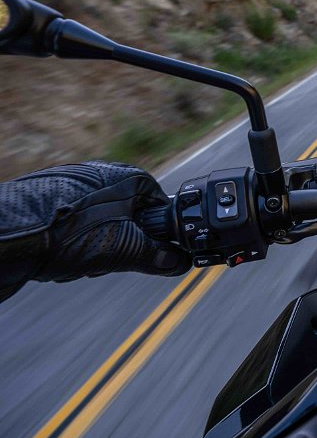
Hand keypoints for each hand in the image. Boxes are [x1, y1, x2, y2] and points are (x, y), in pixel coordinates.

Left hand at [0, 161, 189, 299]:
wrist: (10, 234)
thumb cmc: (68, 231)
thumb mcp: (123, 249)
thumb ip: (156, 256)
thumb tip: (179, 262)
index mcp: (129, 177)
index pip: (161, 208)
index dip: (158, 236)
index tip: (149, 254)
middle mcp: (104, 175)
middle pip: (131, 219)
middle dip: (122, 246)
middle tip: (107, 259)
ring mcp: (76, 186)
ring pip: (102, 227)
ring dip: (96, 249)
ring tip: (78, 258)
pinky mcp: (53, 199)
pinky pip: (77, 227)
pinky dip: (74, 244)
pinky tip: (62, 255)